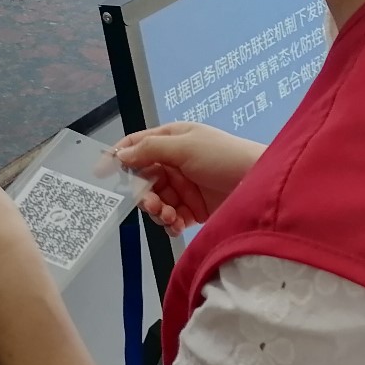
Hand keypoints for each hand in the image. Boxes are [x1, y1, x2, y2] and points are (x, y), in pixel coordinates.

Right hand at [113, 123, 264, 235]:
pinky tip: (178, 225)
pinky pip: (170, 217)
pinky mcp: (194, 209)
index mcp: (172, 139)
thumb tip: (121, 154)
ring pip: (155, 200)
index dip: (118, 156)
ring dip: (157, 211)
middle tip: (152, 205)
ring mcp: (184, 186)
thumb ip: (151, 149)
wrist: (263, 186)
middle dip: (143, 193)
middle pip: (143, 179)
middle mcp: (175, 162)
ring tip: (169, 217)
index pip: (137, 145)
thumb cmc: (226, 157)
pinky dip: (169, 223)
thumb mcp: (186, 146)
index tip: (101, 173)